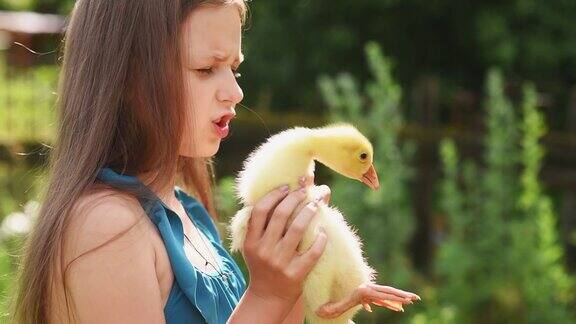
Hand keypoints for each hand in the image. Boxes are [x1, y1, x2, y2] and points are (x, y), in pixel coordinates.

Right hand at [242, 178, 327, 302]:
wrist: (268, 296)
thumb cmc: (265, 263)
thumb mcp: (259, 244)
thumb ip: (267, 222)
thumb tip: (287, 190)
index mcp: (252, 241)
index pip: (260, 211)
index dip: (274, 195)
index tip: (286, 186)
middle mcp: (264, 250)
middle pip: (280, 216)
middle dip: (295, 198)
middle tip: (305, 192)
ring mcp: (280, 263)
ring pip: (297, 230)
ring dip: (309, 213)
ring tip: (316, 204)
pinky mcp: (295, 274)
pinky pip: (312, 252)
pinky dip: (320, 239)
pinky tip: (324, 231)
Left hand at [316, 283, 420, 318]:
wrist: (325, 290)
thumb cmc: (329, 302)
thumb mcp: (333, 308)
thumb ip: (335, 309)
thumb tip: (327, 312)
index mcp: (362, 292)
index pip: (382, 295)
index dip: (394, 298)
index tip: (406, 300)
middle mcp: (366, 289)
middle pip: (387, 291)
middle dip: (401, 294)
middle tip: (416, 298)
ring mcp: (367, 291)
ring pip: (385, 294)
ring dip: (398, 298)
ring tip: (411, 301)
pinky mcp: (366, 295)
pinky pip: (380, 299)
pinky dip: (389, 303)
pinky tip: (398, 308)